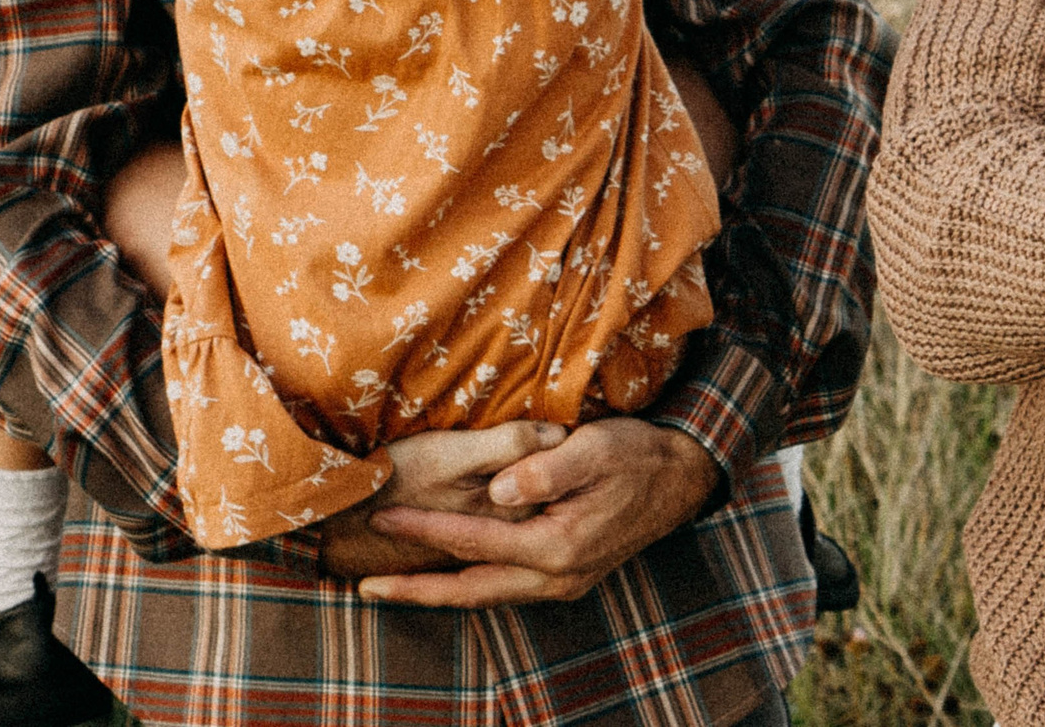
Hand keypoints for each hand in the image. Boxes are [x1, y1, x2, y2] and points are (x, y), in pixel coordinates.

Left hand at [356, 418, 719, 606]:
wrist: (680, 478)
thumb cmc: (635, 454)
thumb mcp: (594, 447)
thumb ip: (546, 470)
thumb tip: (499, 491)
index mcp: (558, 544)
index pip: (474, 541)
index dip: (424, 529)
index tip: (382, 518)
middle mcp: (557, 576)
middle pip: (470, 590)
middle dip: (415, 590)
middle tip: (363, 587)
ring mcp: (562, 583)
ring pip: (485, 596)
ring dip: (437, 593)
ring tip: (391, 588)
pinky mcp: (565, 578)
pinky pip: (503, 589)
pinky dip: (467, 586)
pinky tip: (445, 576)